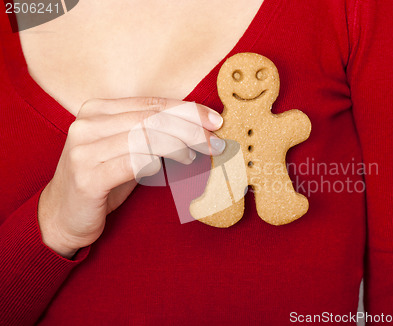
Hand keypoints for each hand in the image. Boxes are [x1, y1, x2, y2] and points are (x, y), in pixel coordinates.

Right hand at [38, 98, 224, 257]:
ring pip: (145, 137)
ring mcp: (84, 150)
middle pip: (151, 119)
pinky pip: (133, 163)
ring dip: (180, 145)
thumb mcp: (126, 150)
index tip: (214, 120)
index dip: (187, 110)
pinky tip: (173, 166)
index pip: (151, 104)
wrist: (61, 216)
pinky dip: (159, 163)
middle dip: (191, 128)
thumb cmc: (102, 180)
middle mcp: (87, 124)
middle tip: (216, 140)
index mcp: (97, 110)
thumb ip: (151, 133)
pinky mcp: (87, 177)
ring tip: (199, 154)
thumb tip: (197, 126)